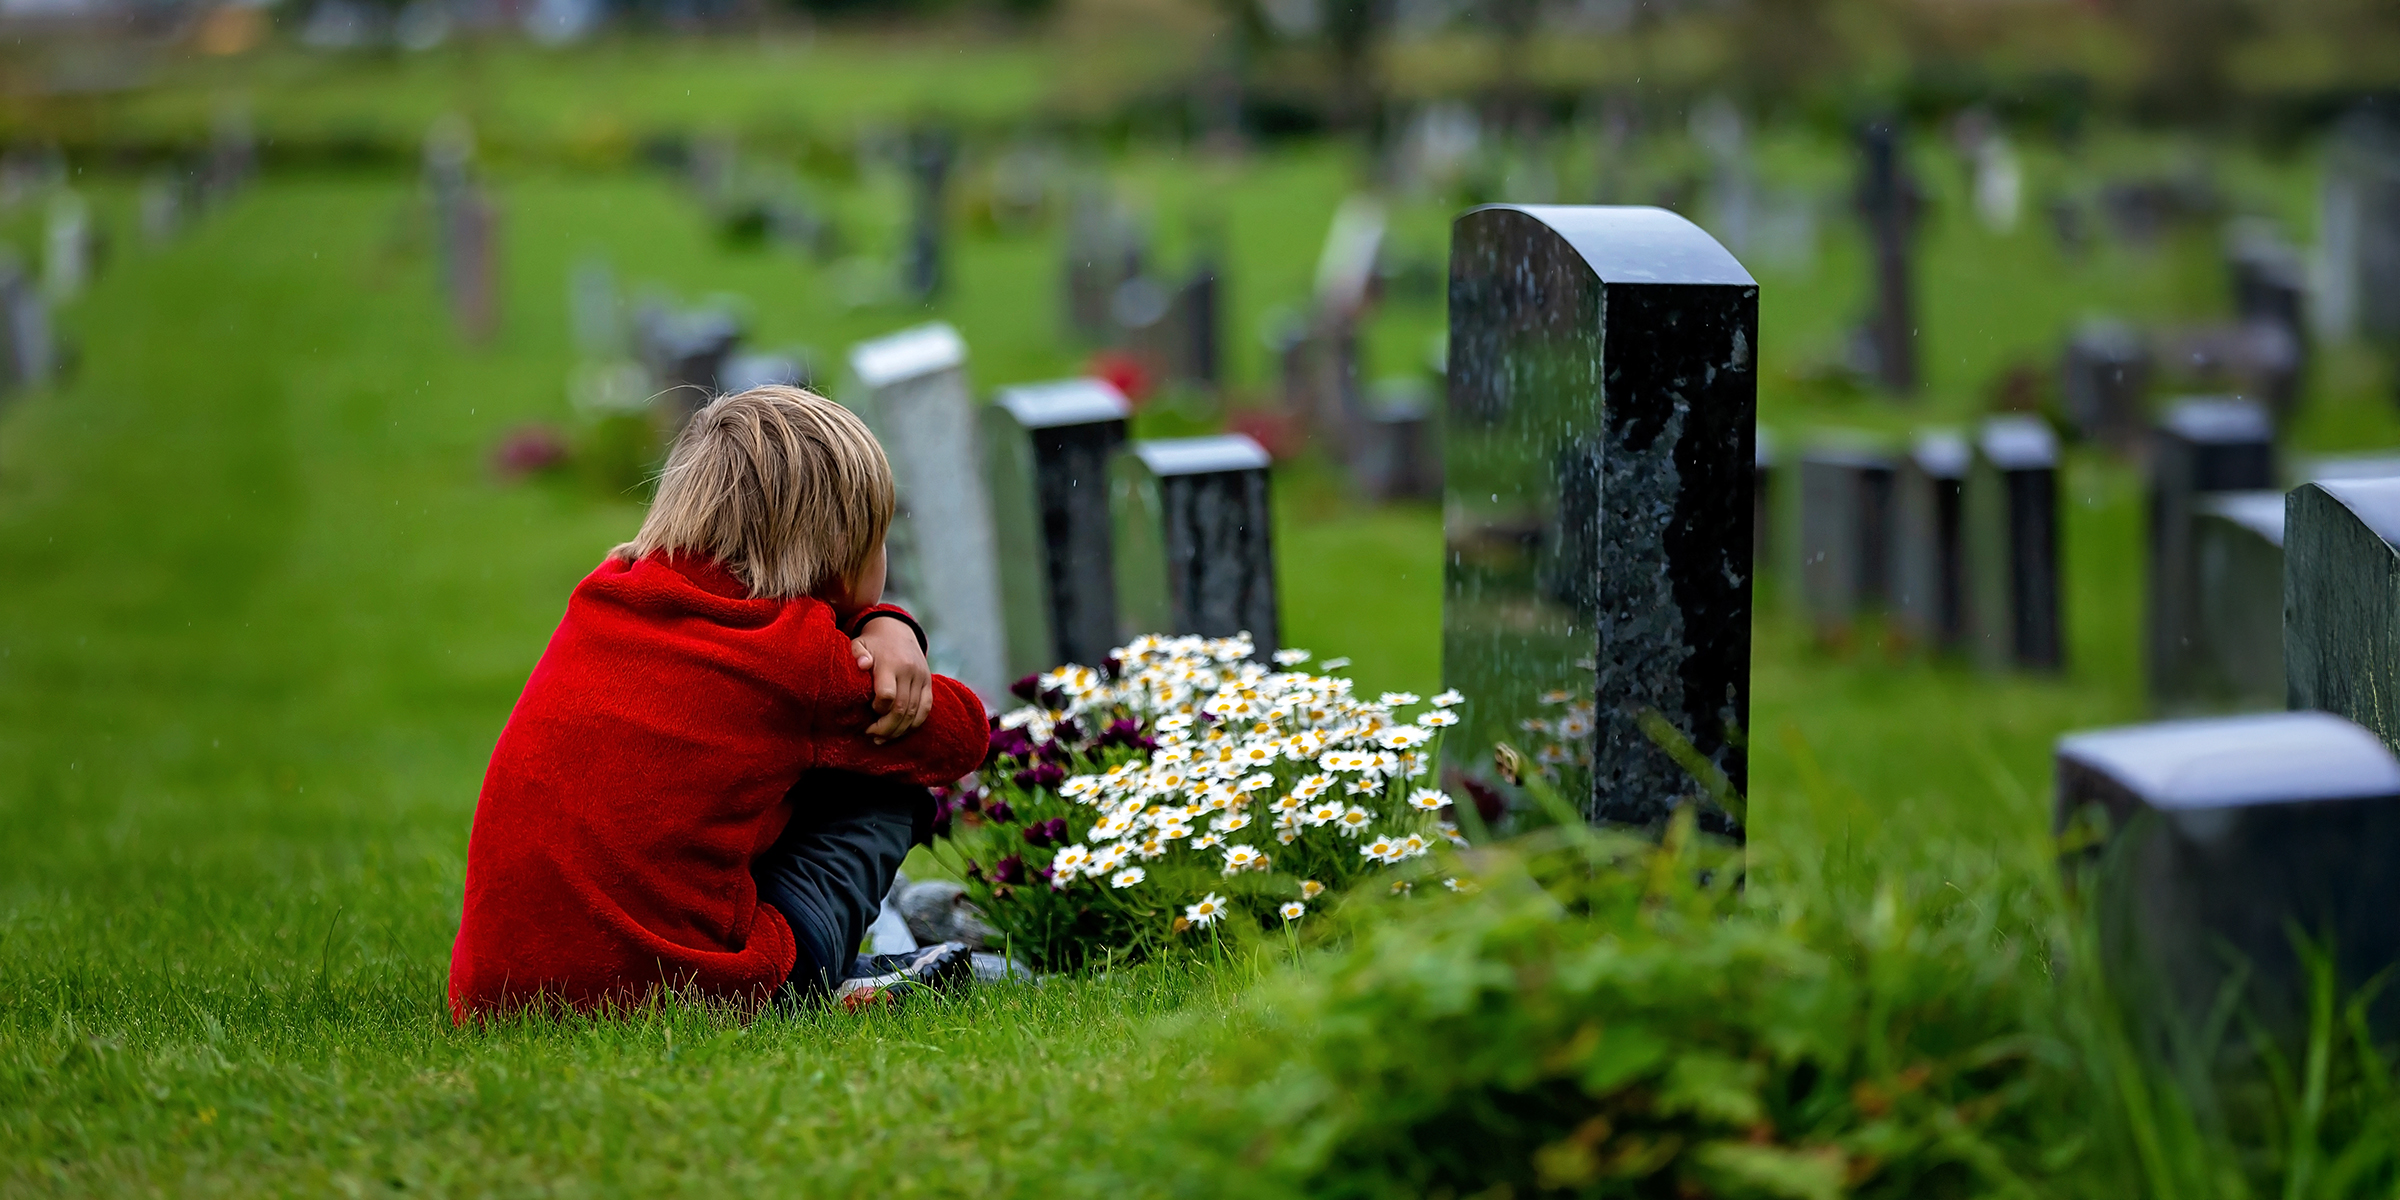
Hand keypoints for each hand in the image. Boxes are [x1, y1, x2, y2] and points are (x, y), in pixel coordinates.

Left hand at [853, 618, 931, 742]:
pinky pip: (926, 709)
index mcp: (891, 664)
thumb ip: (857, 653)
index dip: (877, 709)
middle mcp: (910, 672)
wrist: (897, 630)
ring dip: (898, 730)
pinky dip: (914, 724)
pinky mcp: (929, 683)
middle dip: (886, 727)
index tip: (868, 712)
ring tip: (882, 738)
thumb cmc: (872, 643)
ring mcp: (922, 678)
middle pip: (901, 708)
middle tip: (872, 735)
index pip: (888, 695)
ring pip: (914, 713)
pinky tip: (900, 731)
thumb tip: (863, 665)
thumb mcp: (859, 643)